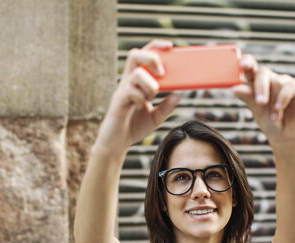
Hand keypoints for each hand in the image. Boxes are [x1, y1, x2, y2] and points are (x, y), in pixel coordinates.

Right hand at [96, 39, 179, 154]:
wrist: (115, 144)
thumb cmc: (133, 127)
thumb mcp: (155, 118)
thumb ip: (166, 107)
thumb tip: (178, 95)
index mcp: (136, 82)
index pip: (143, 56)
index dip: (156, 47)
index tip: (170, 46)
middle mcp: (128, 82)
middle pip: (135, 55)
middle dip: (152, 58)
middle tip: (162, 72)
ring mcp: (122, 91)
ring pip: (136, 73)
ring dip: (150, 84)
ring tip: (152, 97)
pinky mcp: (118, 102)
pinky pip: (130, 92)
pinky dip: (141, 98)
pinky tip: (142, 107)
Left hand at [232, 55, 294, 150]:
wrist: (286, 136)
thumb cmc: (268, 122)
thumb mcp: (256, 110)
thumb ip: (247, 97)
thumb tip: (234, 88)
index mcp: (256, 82)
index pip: (250, 67)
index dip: (247, 62)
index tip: (242, 64)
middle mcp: (270, 79)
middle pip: (263, 73)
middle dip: (260, 87)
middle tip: (260, 102)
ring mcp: (284, 82)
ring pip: (277, 82)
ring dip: (273, 102)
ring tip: (274, 117)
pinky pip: (290, 87)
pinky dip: (283, 99)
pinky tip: (279, 110)